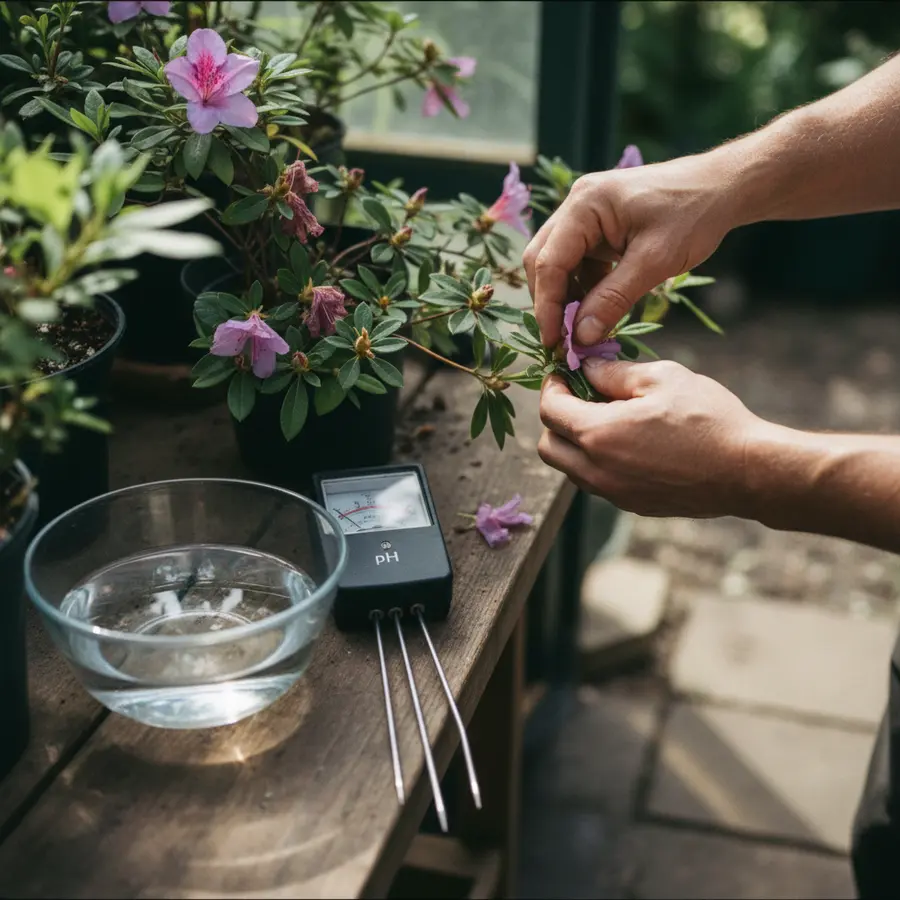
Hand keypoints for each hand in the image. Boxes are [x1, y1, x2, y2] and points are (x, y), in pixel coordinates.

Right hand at [523, 153, 736, 348]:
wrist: (722, 188)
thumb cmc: (693, 216)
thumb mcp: (654, 262)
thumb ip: (613, 300)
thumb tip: (581, 338)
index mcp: (585, 204)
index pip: (548, 262)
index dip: (547, 306)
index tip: (555, 342)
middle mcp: (577, 204)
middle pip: (542, 260)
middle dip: (550, 302)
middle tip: (562, 341)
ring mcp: (585, 214)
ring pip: (557, 263)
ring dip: (566, 298)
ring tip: (581, 331)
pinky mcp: (597, 227)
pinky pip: (578, 262)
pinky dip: (582, 289)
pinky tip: (596, 311)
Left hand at [537, 359, 764, 517]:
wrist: (747, 471)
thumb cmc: (708, 419)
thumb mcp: (661, 379)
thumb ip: (614, 373)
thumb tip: (588, 367)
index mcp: (598, 435)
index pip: (549, 411)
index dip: (551, 387)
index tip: (564, 373)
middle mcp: (597, 470)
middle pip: (548, 447)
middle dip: (556, 419)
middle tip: (580, 396)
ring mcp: (613, 493)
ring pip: (570, 469)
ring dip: (574, 443)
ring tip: (607, 418)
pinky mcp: (631, 505)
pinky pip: (596, 482)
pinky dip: (596, 462)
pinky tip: (627, 441)